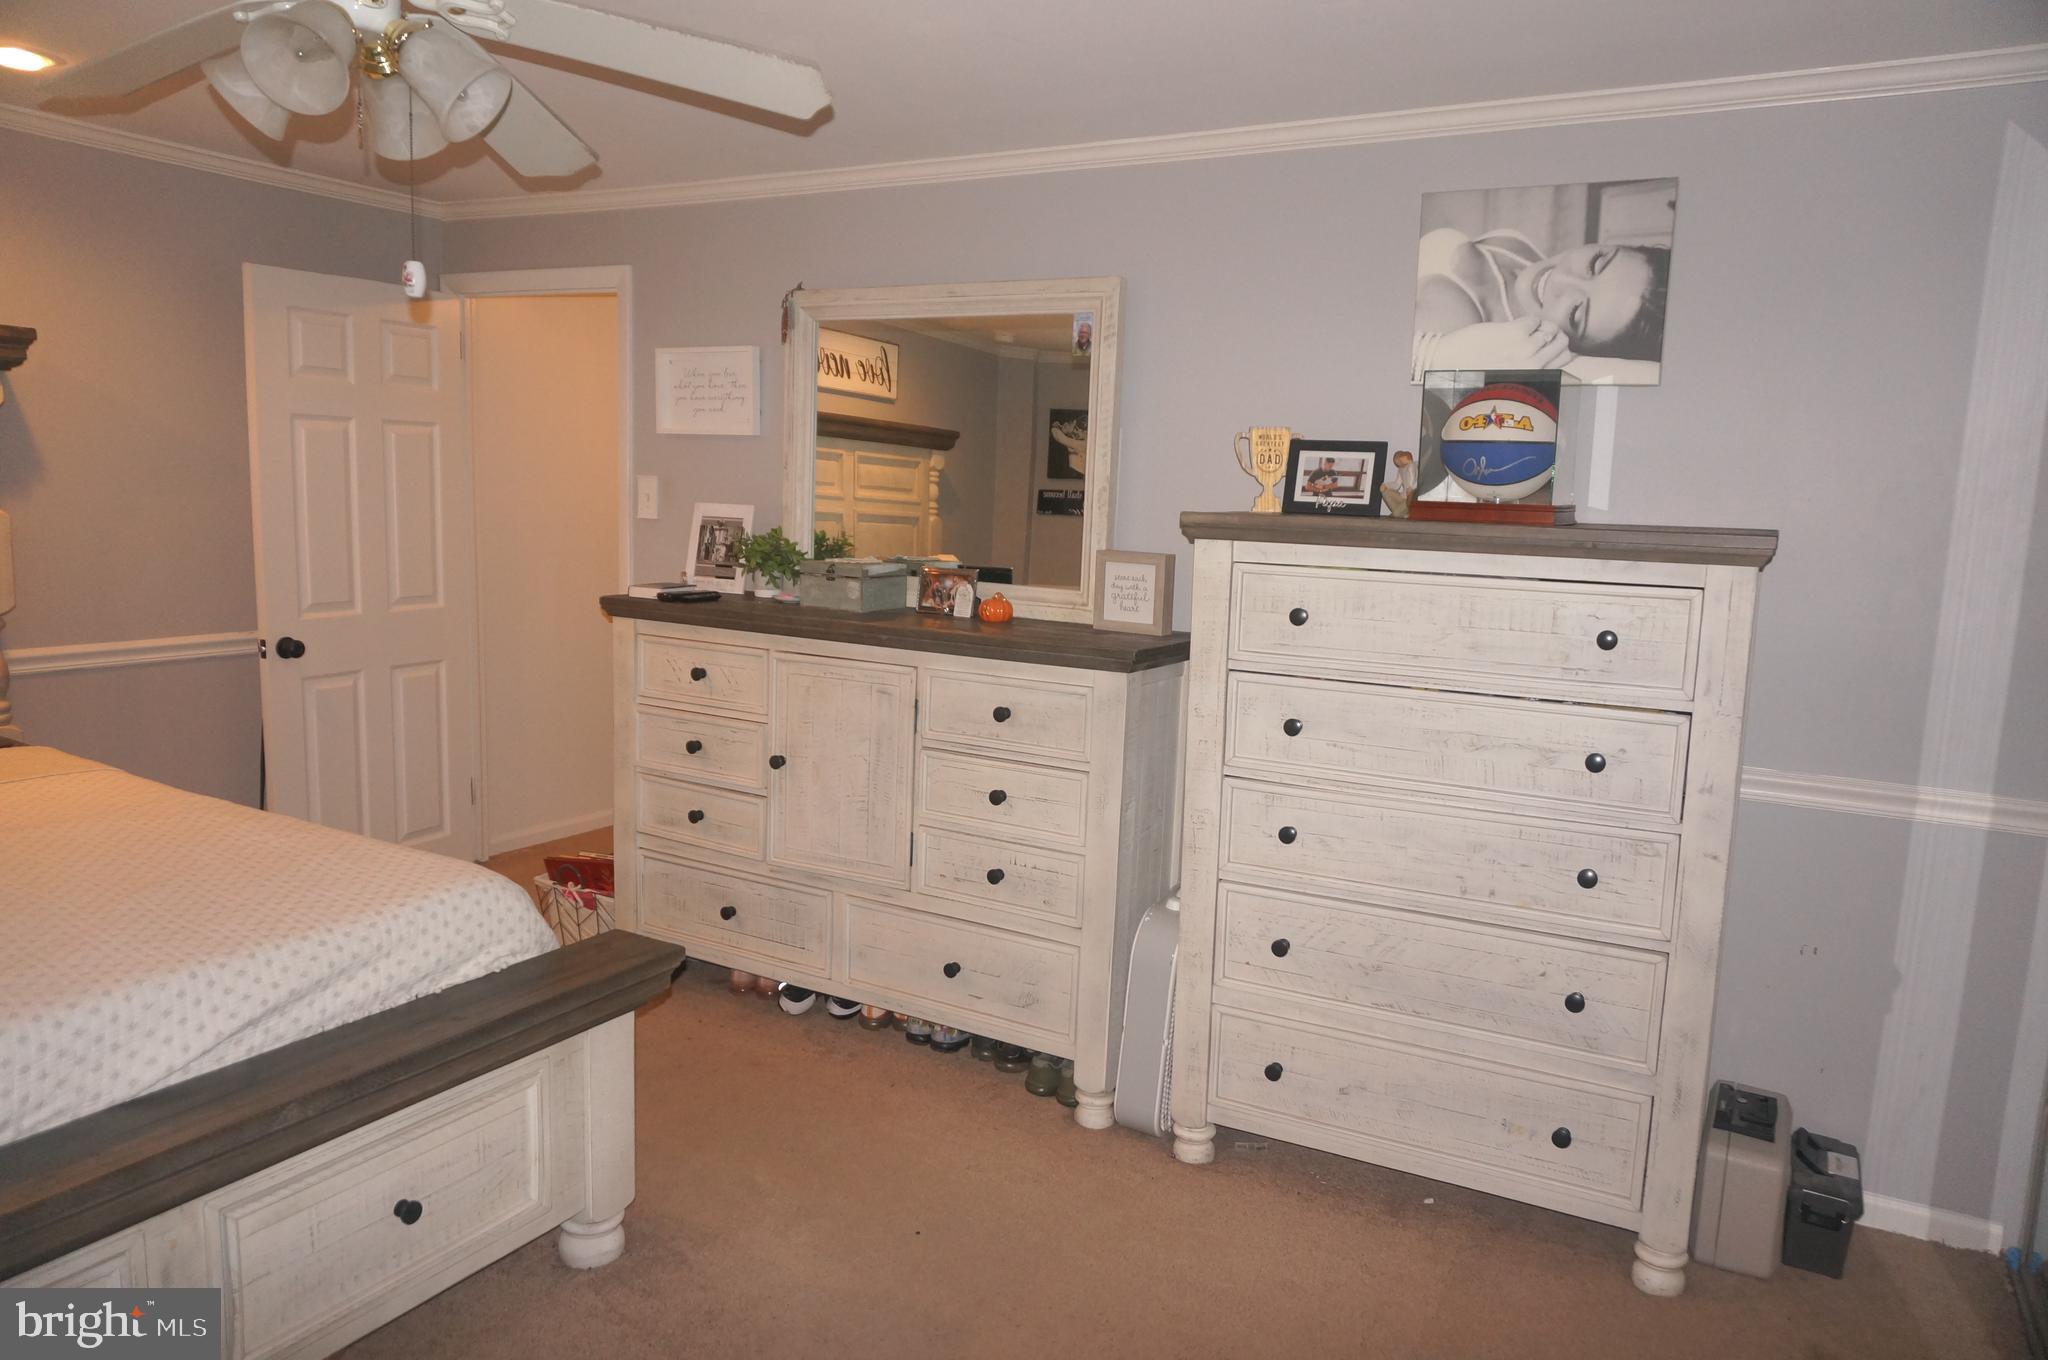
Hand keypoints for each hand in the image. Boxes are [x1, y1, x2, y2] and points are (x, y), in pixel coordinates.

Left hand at [1426, 316, 1572, 368]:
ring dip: (1543, 325)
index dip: (1559, 347)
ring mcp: (1525, 348)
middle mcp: (1533, 365)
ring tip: (1528, 328)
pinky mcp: (1515, 331)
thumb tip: (1543, 353)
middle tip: (1540, 332)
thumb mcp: (1507, 376)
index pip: (1566, 358)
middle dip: (1554, 335)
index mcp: (1532, 377)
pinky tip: (1517, 325)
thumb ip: (1527, 367)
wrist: (1451, 362)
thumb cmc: (1475, 370)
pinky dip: (1529, 320)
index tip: (1551, 343)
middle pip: (1563, 343)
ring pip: (1553, 330)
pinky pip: (1535, 320)